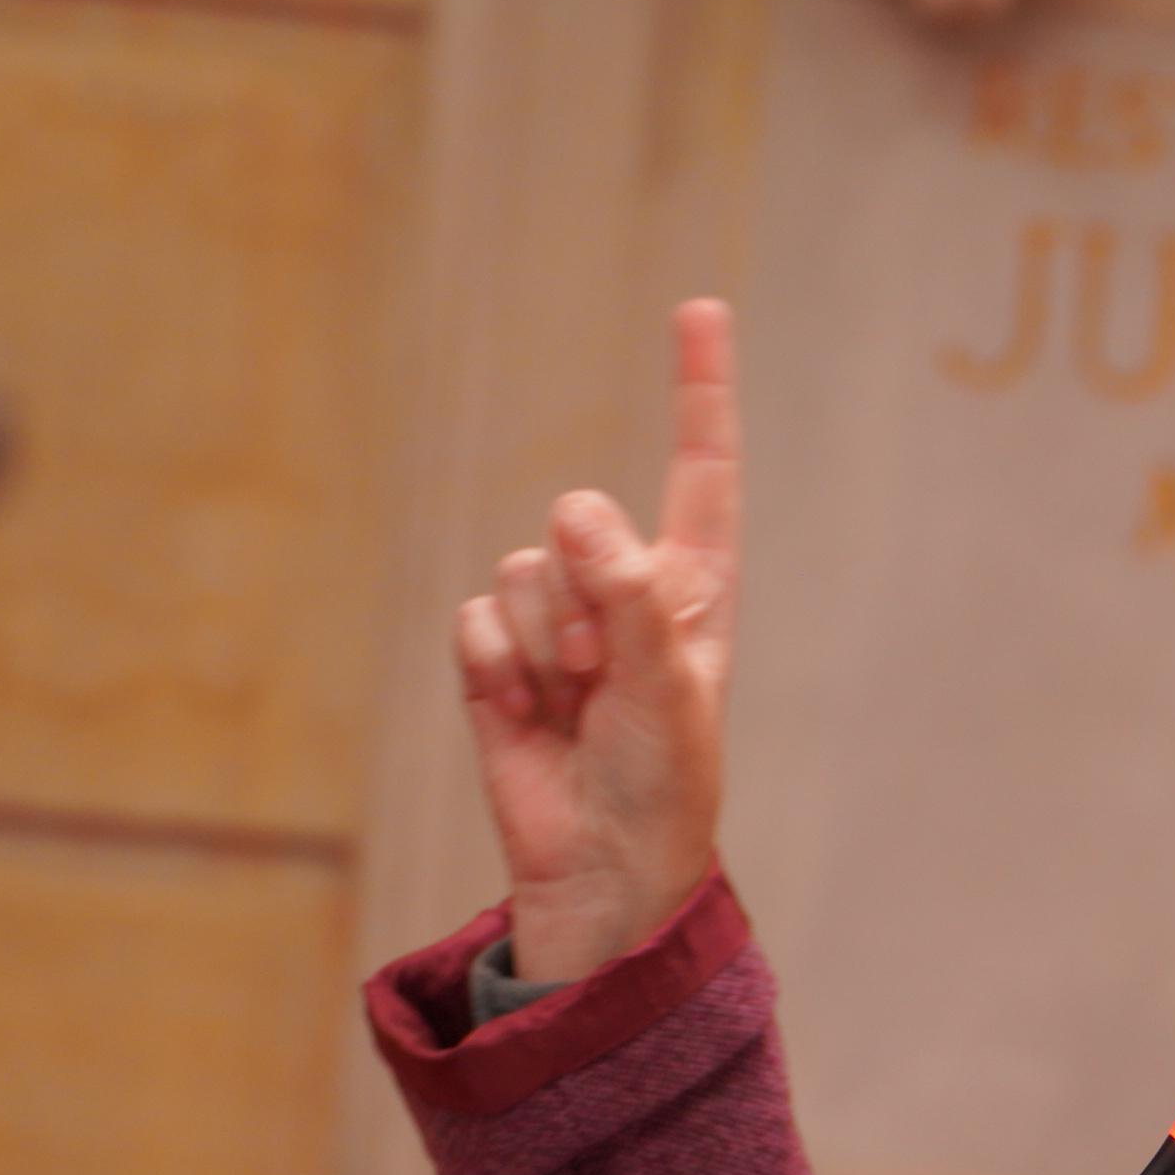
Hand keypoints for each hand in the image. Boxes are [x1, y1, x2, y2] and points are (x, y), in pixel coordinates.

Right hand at [451, 299, 739, 983]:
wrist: (602, 866)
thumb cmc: (662, 781)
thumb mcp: (669, 690)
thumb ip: (632, 596)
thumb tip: (579, 512)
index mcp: (692, 589)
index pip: (701, 472)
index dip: (698, 391)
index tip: (702, 309)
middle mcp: (623, 591)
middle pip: (576, 525)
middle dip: (583, 599)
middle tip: (605, 679)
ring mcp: (556, 622)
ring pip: (519, 573)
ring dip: (541, 645)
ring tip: (572, 708)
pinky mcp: (496, 658)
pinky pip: (473, 620)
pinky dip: (494, 671)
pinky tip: (527, 720)